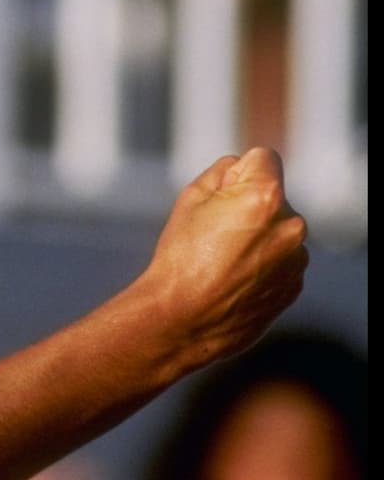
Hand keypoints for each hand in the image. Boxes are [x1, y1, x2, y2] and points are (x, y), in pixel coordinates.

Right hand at [145, 147, 307, 372]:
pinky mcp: (295, 284)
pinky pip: (282, 260)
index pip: (263, 158)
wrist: (183, 321)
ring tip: (223, 263)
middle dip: (250, 206)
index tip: (221, 196)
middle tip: (215, 235)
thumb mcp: (190, 198)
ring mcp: (297, 258)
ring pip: (278, 230)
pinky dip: (263, 265)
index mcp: (266, 196)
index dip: (237, 173)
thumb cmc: (181, 258)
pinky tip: (234, 281)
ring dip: (259, 238)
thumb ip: (223, 172)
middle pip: (272, 197)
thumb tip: (241, 168)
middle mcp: (291, 224)